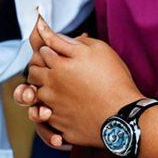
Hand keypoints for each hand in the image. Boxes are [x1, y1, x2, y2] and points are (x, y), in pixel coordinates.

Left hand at [23, 16, 143, 147]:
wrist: (125, 117)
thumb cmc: (114, 80)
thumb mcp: (96, 50)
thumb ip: (68, 40)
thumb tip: (47, 30)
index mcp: (58, 65)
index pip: (41, 51)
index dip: (49, 50)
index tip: (57, 54)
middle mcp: (52, 86)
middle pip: (33, 73)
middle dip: (40, 68)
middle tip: (53, 71)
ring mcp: (55, 108)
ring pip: (36, 95)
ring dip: (43, 90)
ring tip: (58, 91)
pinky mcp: (61, 127)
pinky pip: (46, 118)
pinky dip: (51, 112)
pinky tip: (65, 109)